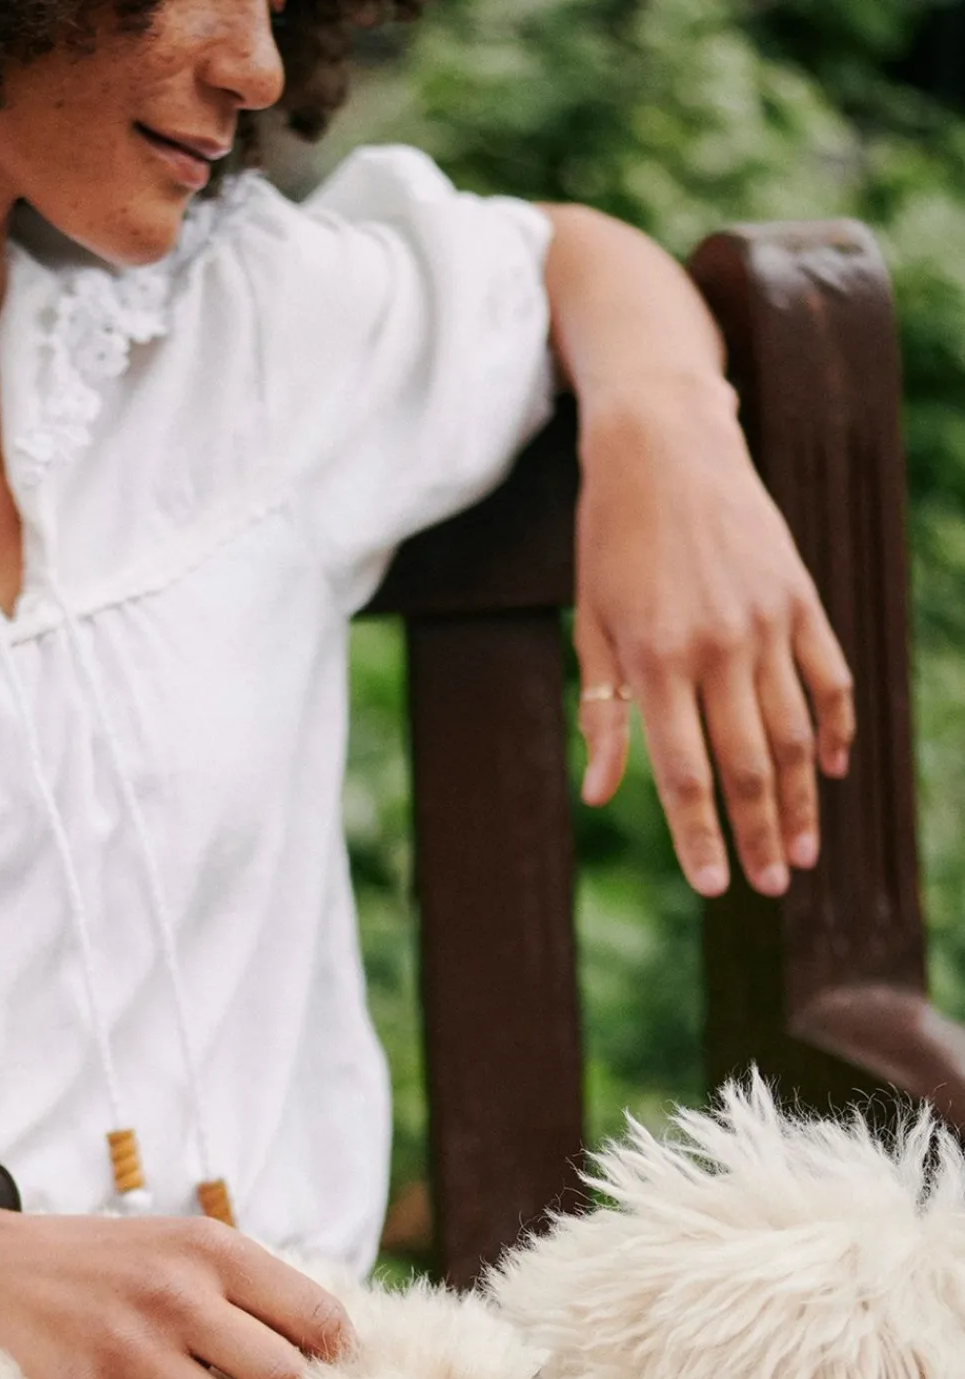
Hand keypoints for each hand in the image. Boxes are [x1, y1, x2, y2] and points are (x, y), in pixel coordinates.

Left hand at [572, 377, 853, 896]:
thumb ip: (604, 716)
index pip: (686, 774)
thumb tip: (600, 796)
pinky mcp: (799, 598)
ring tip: (804, 852)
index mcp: (657, 661)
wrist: (663, 443)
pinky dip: (834, 728)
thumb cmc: (610, 543)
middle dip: (761, 834)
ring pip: (795, 732)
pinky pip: (829, 677)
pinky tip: (832, 771)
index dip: (702, 837)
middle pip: (749, 765)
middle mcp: (719, 647)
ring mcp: (767, 622)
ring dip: (801, 799)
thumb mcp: (591, 627)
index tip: (715, 887)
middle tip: (773, 886)